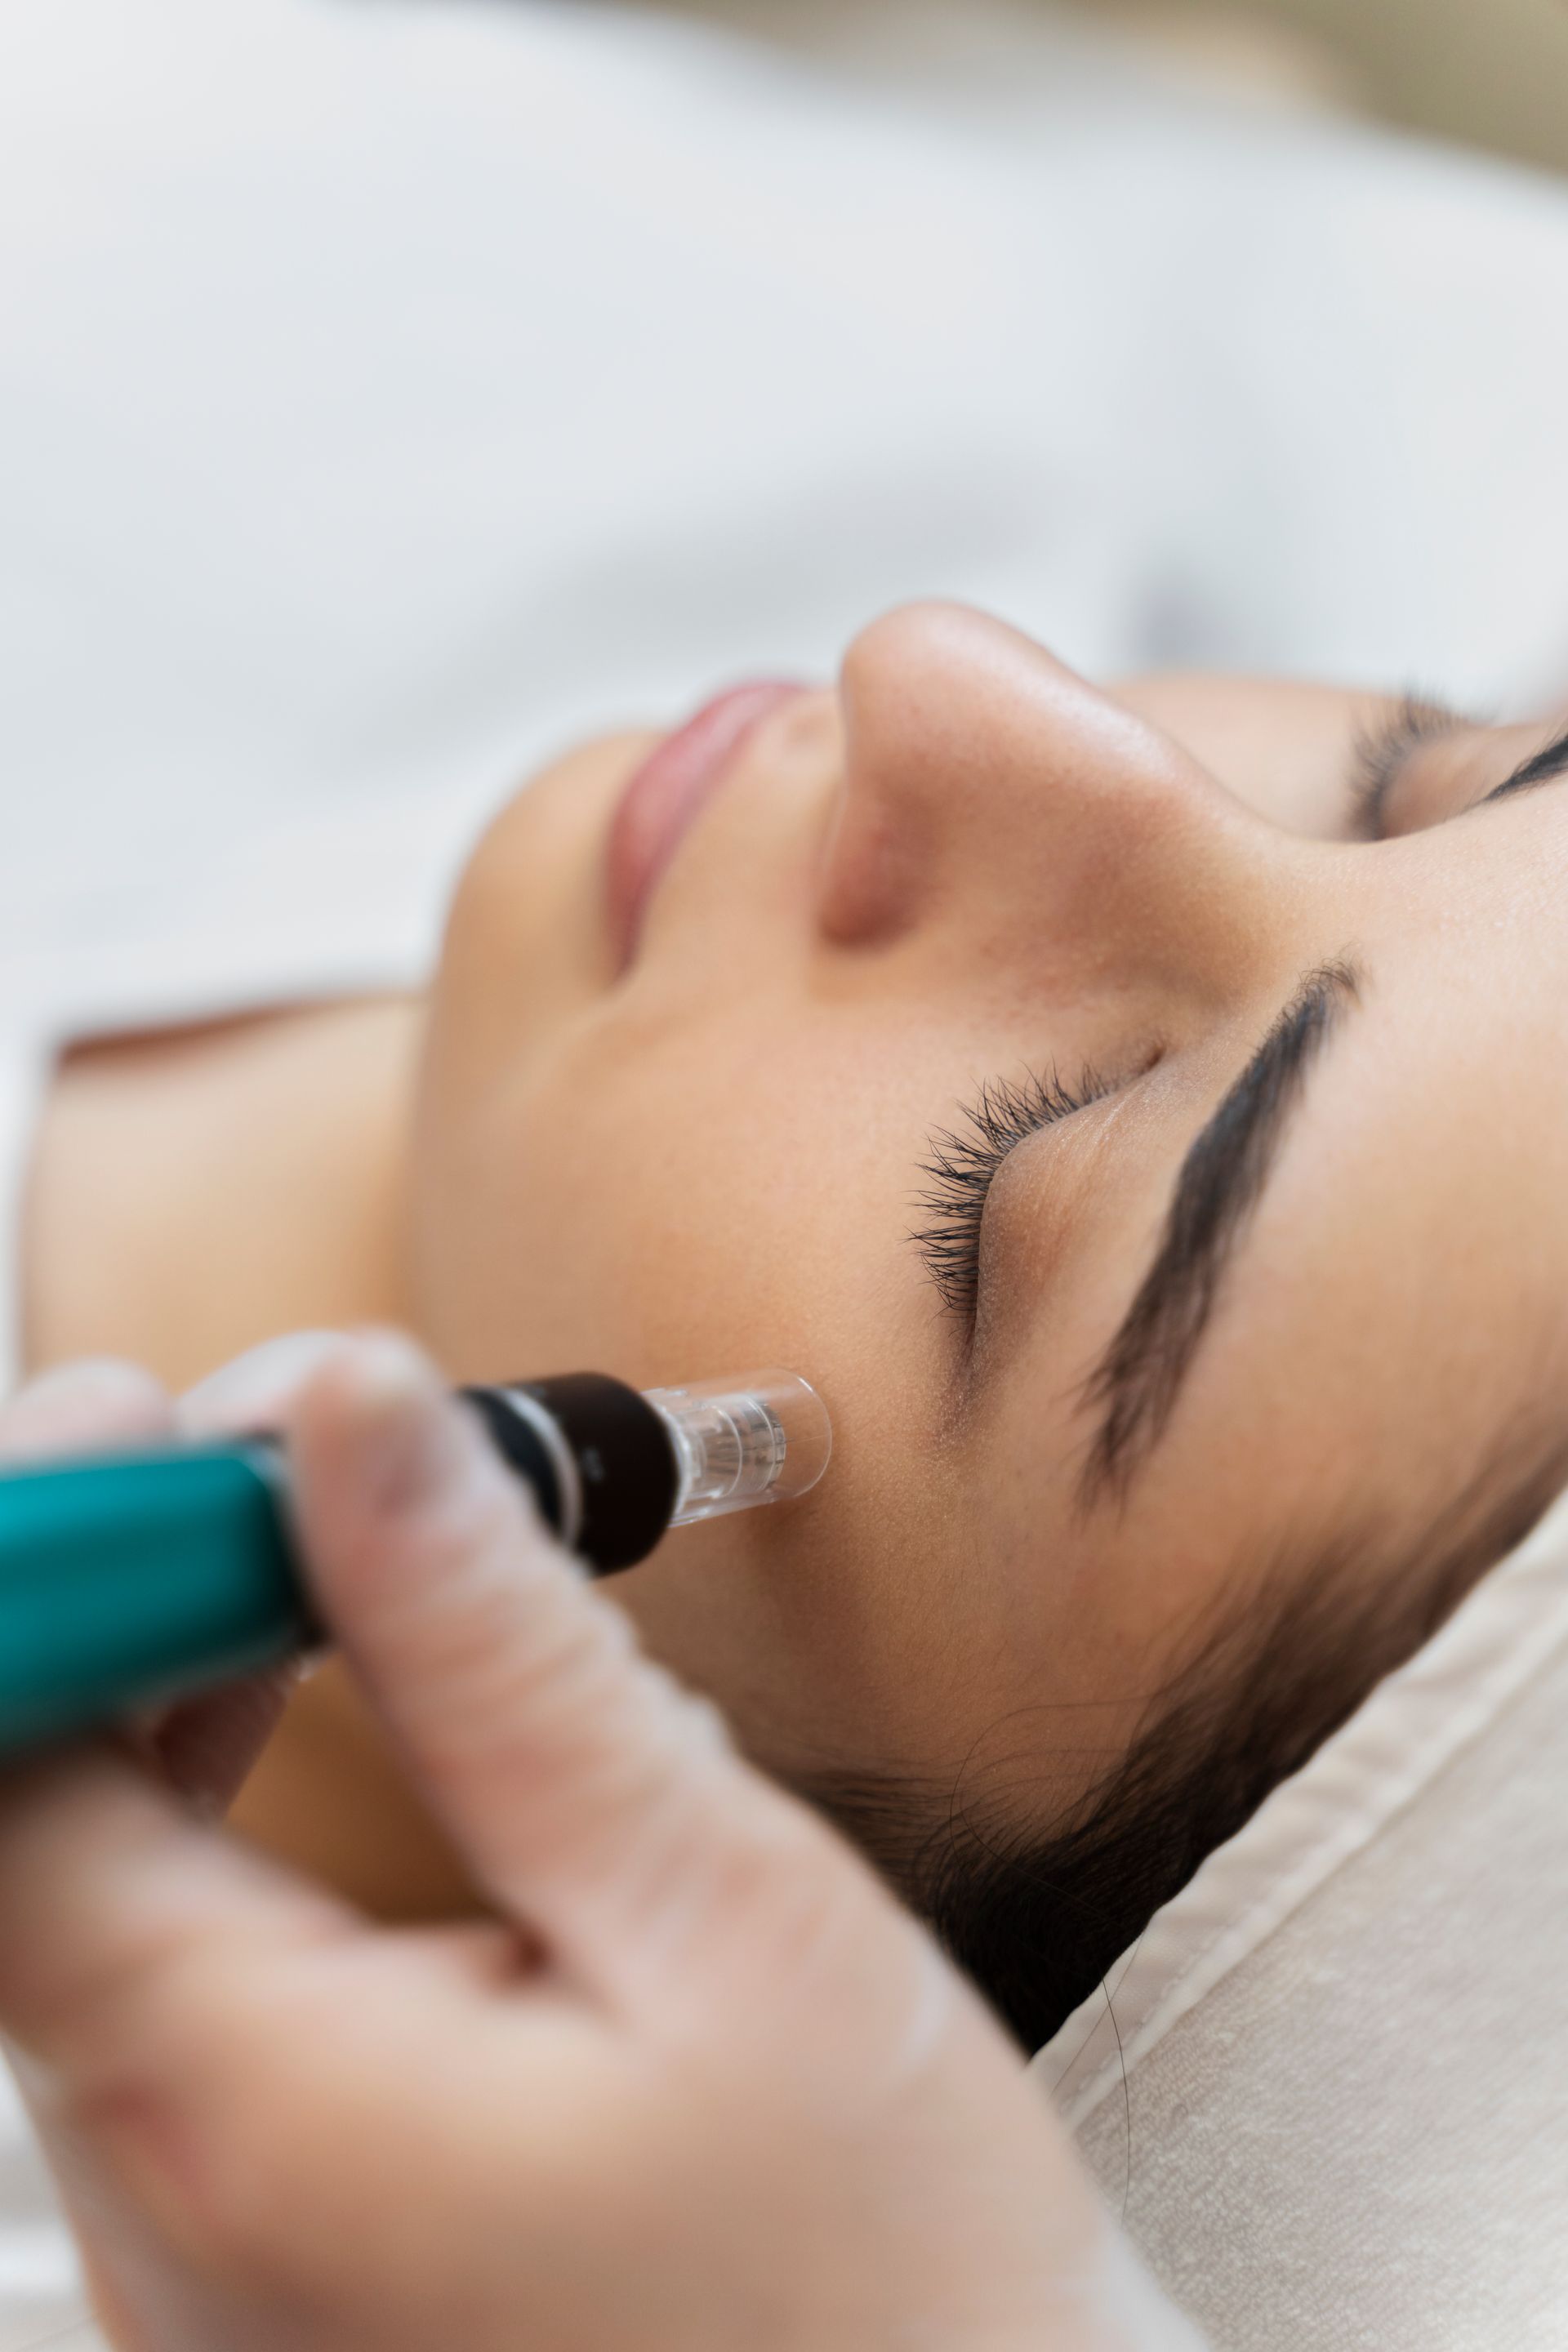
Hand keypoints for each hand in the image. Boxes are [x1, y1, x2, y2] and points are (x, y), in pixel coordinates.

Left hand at [0, 1338, 1175, 2351]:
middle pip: (35, 1820)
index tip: (175, 1416)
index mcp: (257, 2111)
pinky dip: (212, 1817)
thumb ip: (501, 1652)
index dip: (60, 1555)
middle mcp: (173, 2201)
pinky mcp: (259, 2256)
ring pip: (91, 1897)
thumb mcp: (719, 1911)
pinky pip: (163, 1991)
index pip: (13, 1776)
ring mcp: (199, 2251)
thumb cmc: (882, 2273)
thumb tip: (363, 1420)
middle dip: (138, 1589)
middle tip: (299, 1450)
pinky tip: (328, 1727)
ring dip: (176, 1688)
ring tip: (331, 1556)